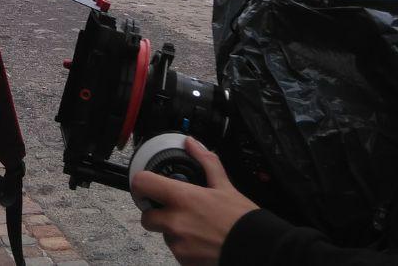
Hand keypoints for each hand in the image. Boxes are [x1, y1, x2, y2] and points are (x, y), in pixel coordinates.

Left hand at [132, 137, 258, 265]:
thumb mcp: (224, 185)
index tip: (146, 186)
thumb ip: (205, 161)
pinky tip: (200, 239)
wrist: (256, 248)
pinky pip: (175, 250)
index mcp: (183, 198)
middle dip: (156, 213)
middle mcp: (175, 222)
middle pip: (146, 216)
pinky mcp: (183, 260)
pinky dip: (184, 245)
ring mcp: (178, 244)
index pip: (142, 184)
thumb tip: (192, 144)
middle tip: (174, 210)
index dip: (141, 184)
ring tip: (196, 226)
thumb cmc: (241, 220)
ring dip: (172, 230)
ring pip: (162, 234)